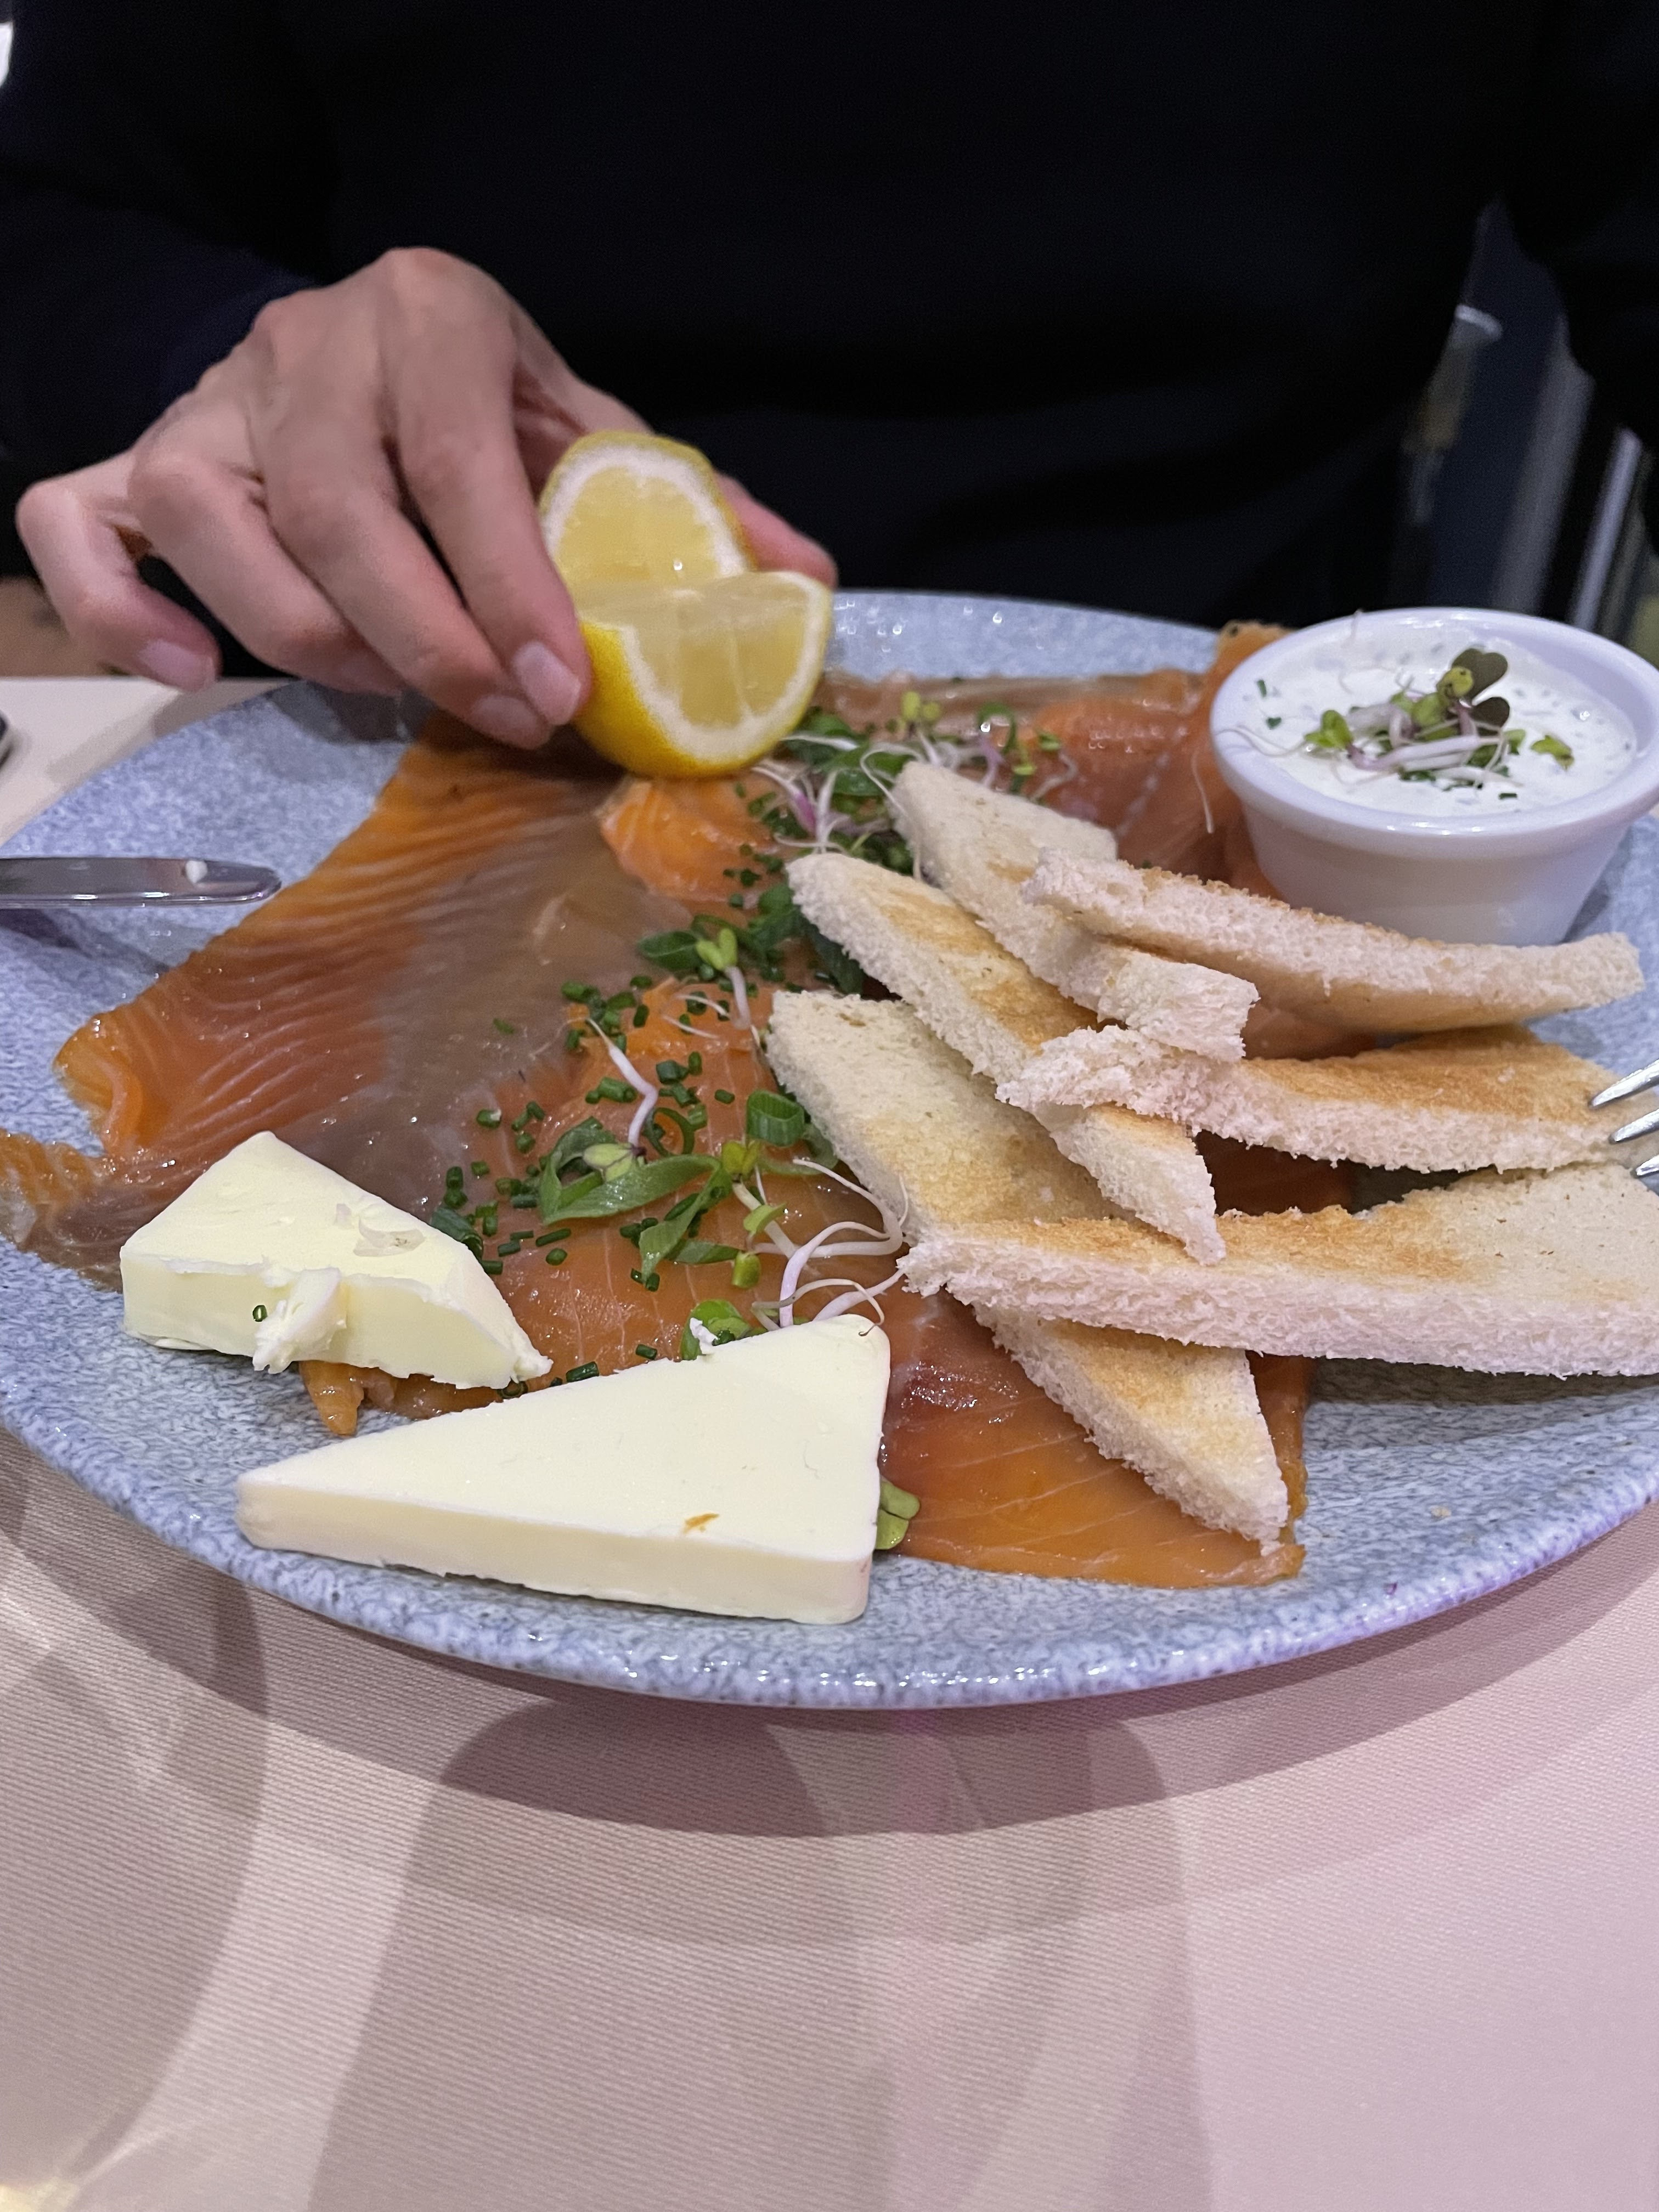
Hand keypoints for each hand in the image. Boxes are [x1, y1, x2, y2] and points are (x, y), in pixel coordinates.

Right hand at [16, 248, 834, 746]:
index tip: (559, 689)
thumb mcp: (589, 430)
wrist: (362, 349)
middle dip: (431, 642)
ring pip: (216, 532)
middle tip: (509, 722)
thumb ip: (690, 506)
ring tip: (403, 692)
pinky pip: (76, 527)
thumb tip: (810, 586)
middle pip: (337, 513)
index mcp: (428, 315)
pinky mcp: (133, 461)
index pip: (456, 459)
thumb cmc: (487, 411)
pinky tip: (195, 672)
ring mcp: (204, 406)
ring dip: (316, 646)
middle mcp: (301, 346)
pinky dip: (117, 610)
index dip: (507, 584)